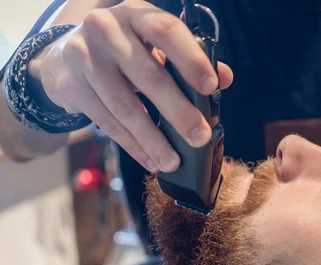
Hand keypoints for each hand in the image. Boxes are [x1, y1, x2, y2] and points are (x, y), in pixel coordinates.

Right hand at [29, 0, 233, 172]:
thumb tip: (225, 77)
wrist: (64, 56)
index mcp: (136, 15)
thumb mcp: (153, 46)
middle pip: (148, 75)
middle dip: (178, 111)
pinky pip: (107, 122)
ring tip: (173, 161)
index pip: (166, 31)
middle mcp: (107, 29)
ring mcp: (84, 56)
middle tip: (200, 137)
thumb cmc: (124, 50)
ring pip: (125, 106)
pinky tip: (150, 159)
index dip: (190, 59)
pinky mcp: (71, 85)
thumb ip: (189, 59)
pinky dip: (132, 145)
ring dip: (153, 139)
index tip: (211, 87)